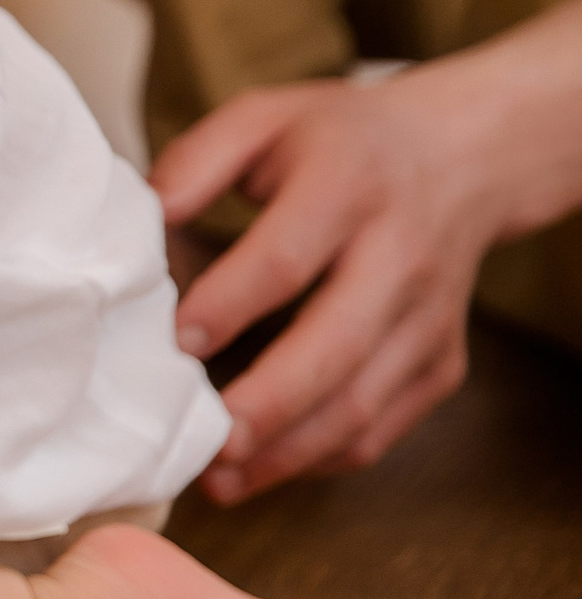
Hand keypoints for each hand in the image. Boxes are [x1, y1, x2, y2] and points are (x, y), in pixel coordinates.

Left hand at [153, 70, 509, 499]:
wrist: (460, 155)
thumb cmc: (336, 142)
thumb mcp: (262, 119)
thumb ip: (194, 163)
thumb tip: (138, 221)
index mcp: (349, 187)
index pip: (286, 259)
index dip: (230, 304)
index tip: (175, 343)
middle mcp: (400, 256)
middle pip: (337, 346)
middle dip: (267, 404)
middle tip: (202, 444)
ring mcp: (429, 317)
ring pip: (365, 402)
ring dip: (291, 451)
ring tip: (221, 480)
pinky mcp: (442, 360)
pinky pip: (386, 425)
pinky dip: (326, 457)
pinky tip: (267, 469)